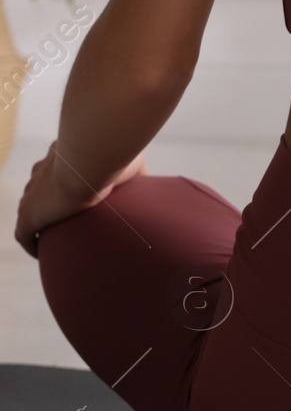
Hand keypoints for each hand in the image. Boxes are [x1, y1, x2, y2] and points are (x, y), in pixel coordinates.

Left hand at [14, 144, 146, 257]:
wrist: (90, 162)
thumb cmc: (112, 158)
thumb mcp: (129, 163)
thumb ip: (134, 174)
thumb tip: (145, 185)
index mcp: (62, 156)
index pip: (57, 172)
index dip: (65, 185)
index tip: (77, 199)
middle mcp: (42, 172)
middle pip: (41, 192)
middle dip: (51, 205)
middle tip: (69, 220)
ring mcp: (32, 193)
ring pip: (32, 212)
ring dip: (42, 224)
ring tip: (57, 239)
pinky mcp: (29, 214)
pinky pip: (24, 234)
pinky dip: (31, 243)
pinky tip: (41, 253)